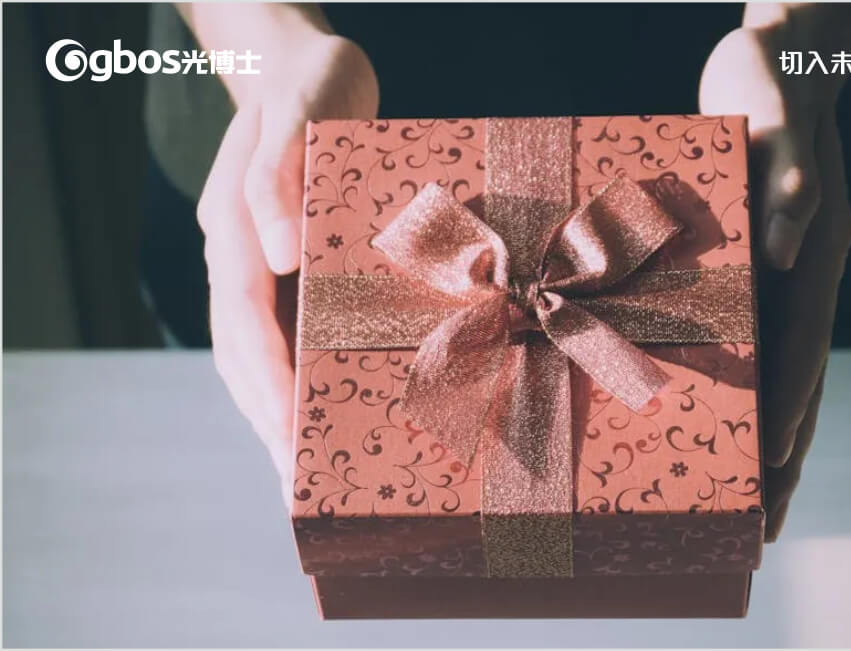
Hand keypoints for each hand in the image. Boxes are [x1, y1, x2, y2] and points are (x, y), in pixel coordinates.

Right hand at [196, 35, 377, 507]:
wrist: (307, 71)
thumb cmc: (312, 89)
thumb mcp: (302, 113)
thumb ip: (278, 176)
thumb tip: (281, 252)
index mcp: (236, 229)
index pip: (245, 322)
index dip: (268, 385)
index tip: (289, 440)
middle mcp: (244, 256)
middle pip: (244, 353)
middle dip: (270, 423)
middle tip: (299, 489)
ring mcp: (263, 265)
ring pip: (260, 353)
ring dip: (279, 415)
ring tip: (306, 474)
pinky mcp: (292, 267)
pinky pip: (290, 332)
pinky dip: (302, 378)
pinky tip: (327, 410)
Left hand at [699, 26, 850, 540]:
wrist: (773, 57)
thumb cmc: (768, 74)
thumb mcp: (771, 107)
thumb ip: (789, 174)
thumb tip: (791, 249)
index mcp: (815, 250)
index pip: (807, 349)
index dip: (791, 413)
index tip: (776, 475)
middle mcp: (807, 274)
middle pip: (801, 381)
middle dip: (785, 459)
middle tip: (765, 531)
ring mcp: (787, 277)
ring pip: (782, 375)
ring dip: (770, 445)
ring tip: (752, 510)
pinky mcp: (758, 270)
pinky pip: (757, 344)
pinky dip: (748, 395)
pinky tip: (726, 429)